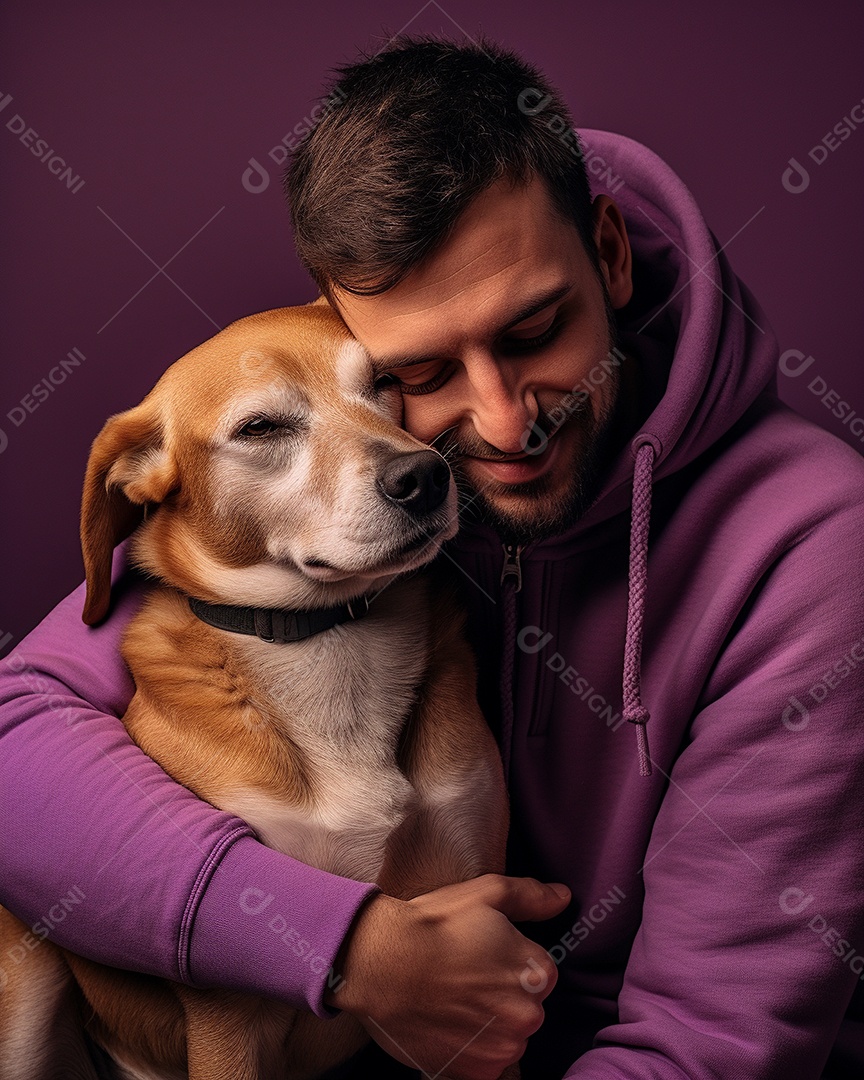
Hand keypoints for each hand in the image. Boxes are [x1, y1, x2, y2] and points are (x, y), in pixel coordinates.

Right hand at [325, 874, 568, 1079]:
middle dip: (501, 994)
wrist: (380, 964)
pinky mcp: (475, 1073)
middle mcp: (528, 1016)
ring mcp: (502, 1049)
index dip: (509, 962)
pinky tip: (448, 1025)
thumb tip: (563, 897)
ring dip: (488, 1024)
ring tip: (452, 1001)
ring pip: (506, 1036)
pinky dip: (472, 1049)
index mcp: (537, 972)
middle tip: (464, 977)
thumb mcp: (484, 894)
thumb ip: (530, 896)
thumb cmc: (432, 925)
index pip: (538, 973)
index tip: (482, 956)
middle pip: (524, 1007)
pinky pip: (486, 1063)